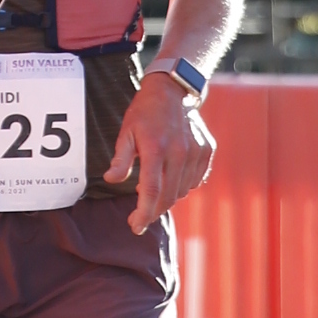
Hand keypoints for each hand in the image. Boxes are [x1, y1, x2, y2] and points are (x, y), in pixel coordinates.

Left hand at [106, 72, 214, 234]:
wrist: (173, 91)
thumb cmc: (144, 113)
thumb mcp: (126, 132)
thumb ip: (120, 159)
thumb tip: (111, 180)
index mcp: (156, 148)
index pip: (151, 191)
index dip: (143, 213)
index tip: (135, 226)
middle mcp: (179, 152)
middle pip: (168, 196)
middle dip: (153, 211)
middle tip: (140, 215)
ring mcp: (196, 151)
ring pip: (182, 191)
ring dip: (167, 197)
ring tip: (154, 188)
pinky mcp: (206, 151)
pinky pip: (195, 180)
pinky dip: (182, 185)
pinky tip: (171, 178)